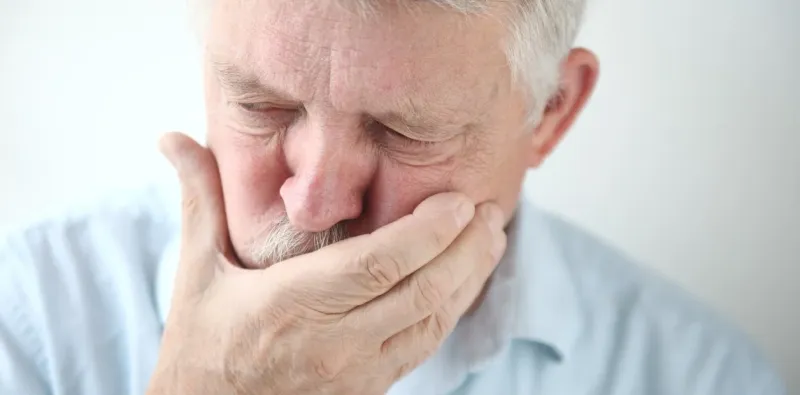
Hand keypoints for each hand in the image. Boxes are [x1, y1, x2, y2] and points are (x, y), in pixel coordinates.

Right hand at [146, 132, 507, 394]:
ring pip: (432, 323)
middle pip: (421, 293)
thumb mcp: (196, 270)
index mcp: (293, 304)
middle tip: (491, 212)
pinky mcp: (369, 387)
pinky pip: (424, 347)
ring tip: (492, 239)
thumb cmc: (202, 344)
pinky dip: (451, 311)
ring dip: (470, 279)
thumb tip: (172, 137)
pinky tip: (463, 283)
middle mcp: (333, 341)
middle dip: (467, 250)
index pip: (378, 266)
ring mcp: (356, 370)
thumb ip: (199, 200)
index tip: (461, 202)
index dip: (429, 233)